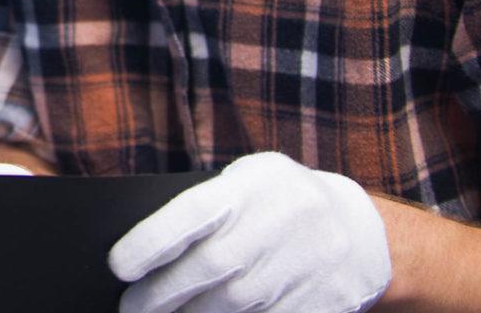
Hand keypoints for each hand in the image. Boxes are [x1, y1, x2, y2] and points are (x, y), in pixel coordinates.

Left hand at [108, 151, 390, 312]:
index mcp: (254, 187)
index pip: (192, 214)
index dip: (151, 242)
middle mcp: (277, 228)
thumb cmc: (280, 202)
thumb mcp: (249, 181)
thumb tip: (142, 247)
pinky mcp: (318, 308)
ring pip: (228, 307)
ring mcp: (300, 272)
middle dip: (160, 294)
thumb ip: (205, 205)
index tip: (118, 266)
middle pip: (206, 270)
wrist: (362, 234)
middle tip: (129, 307)